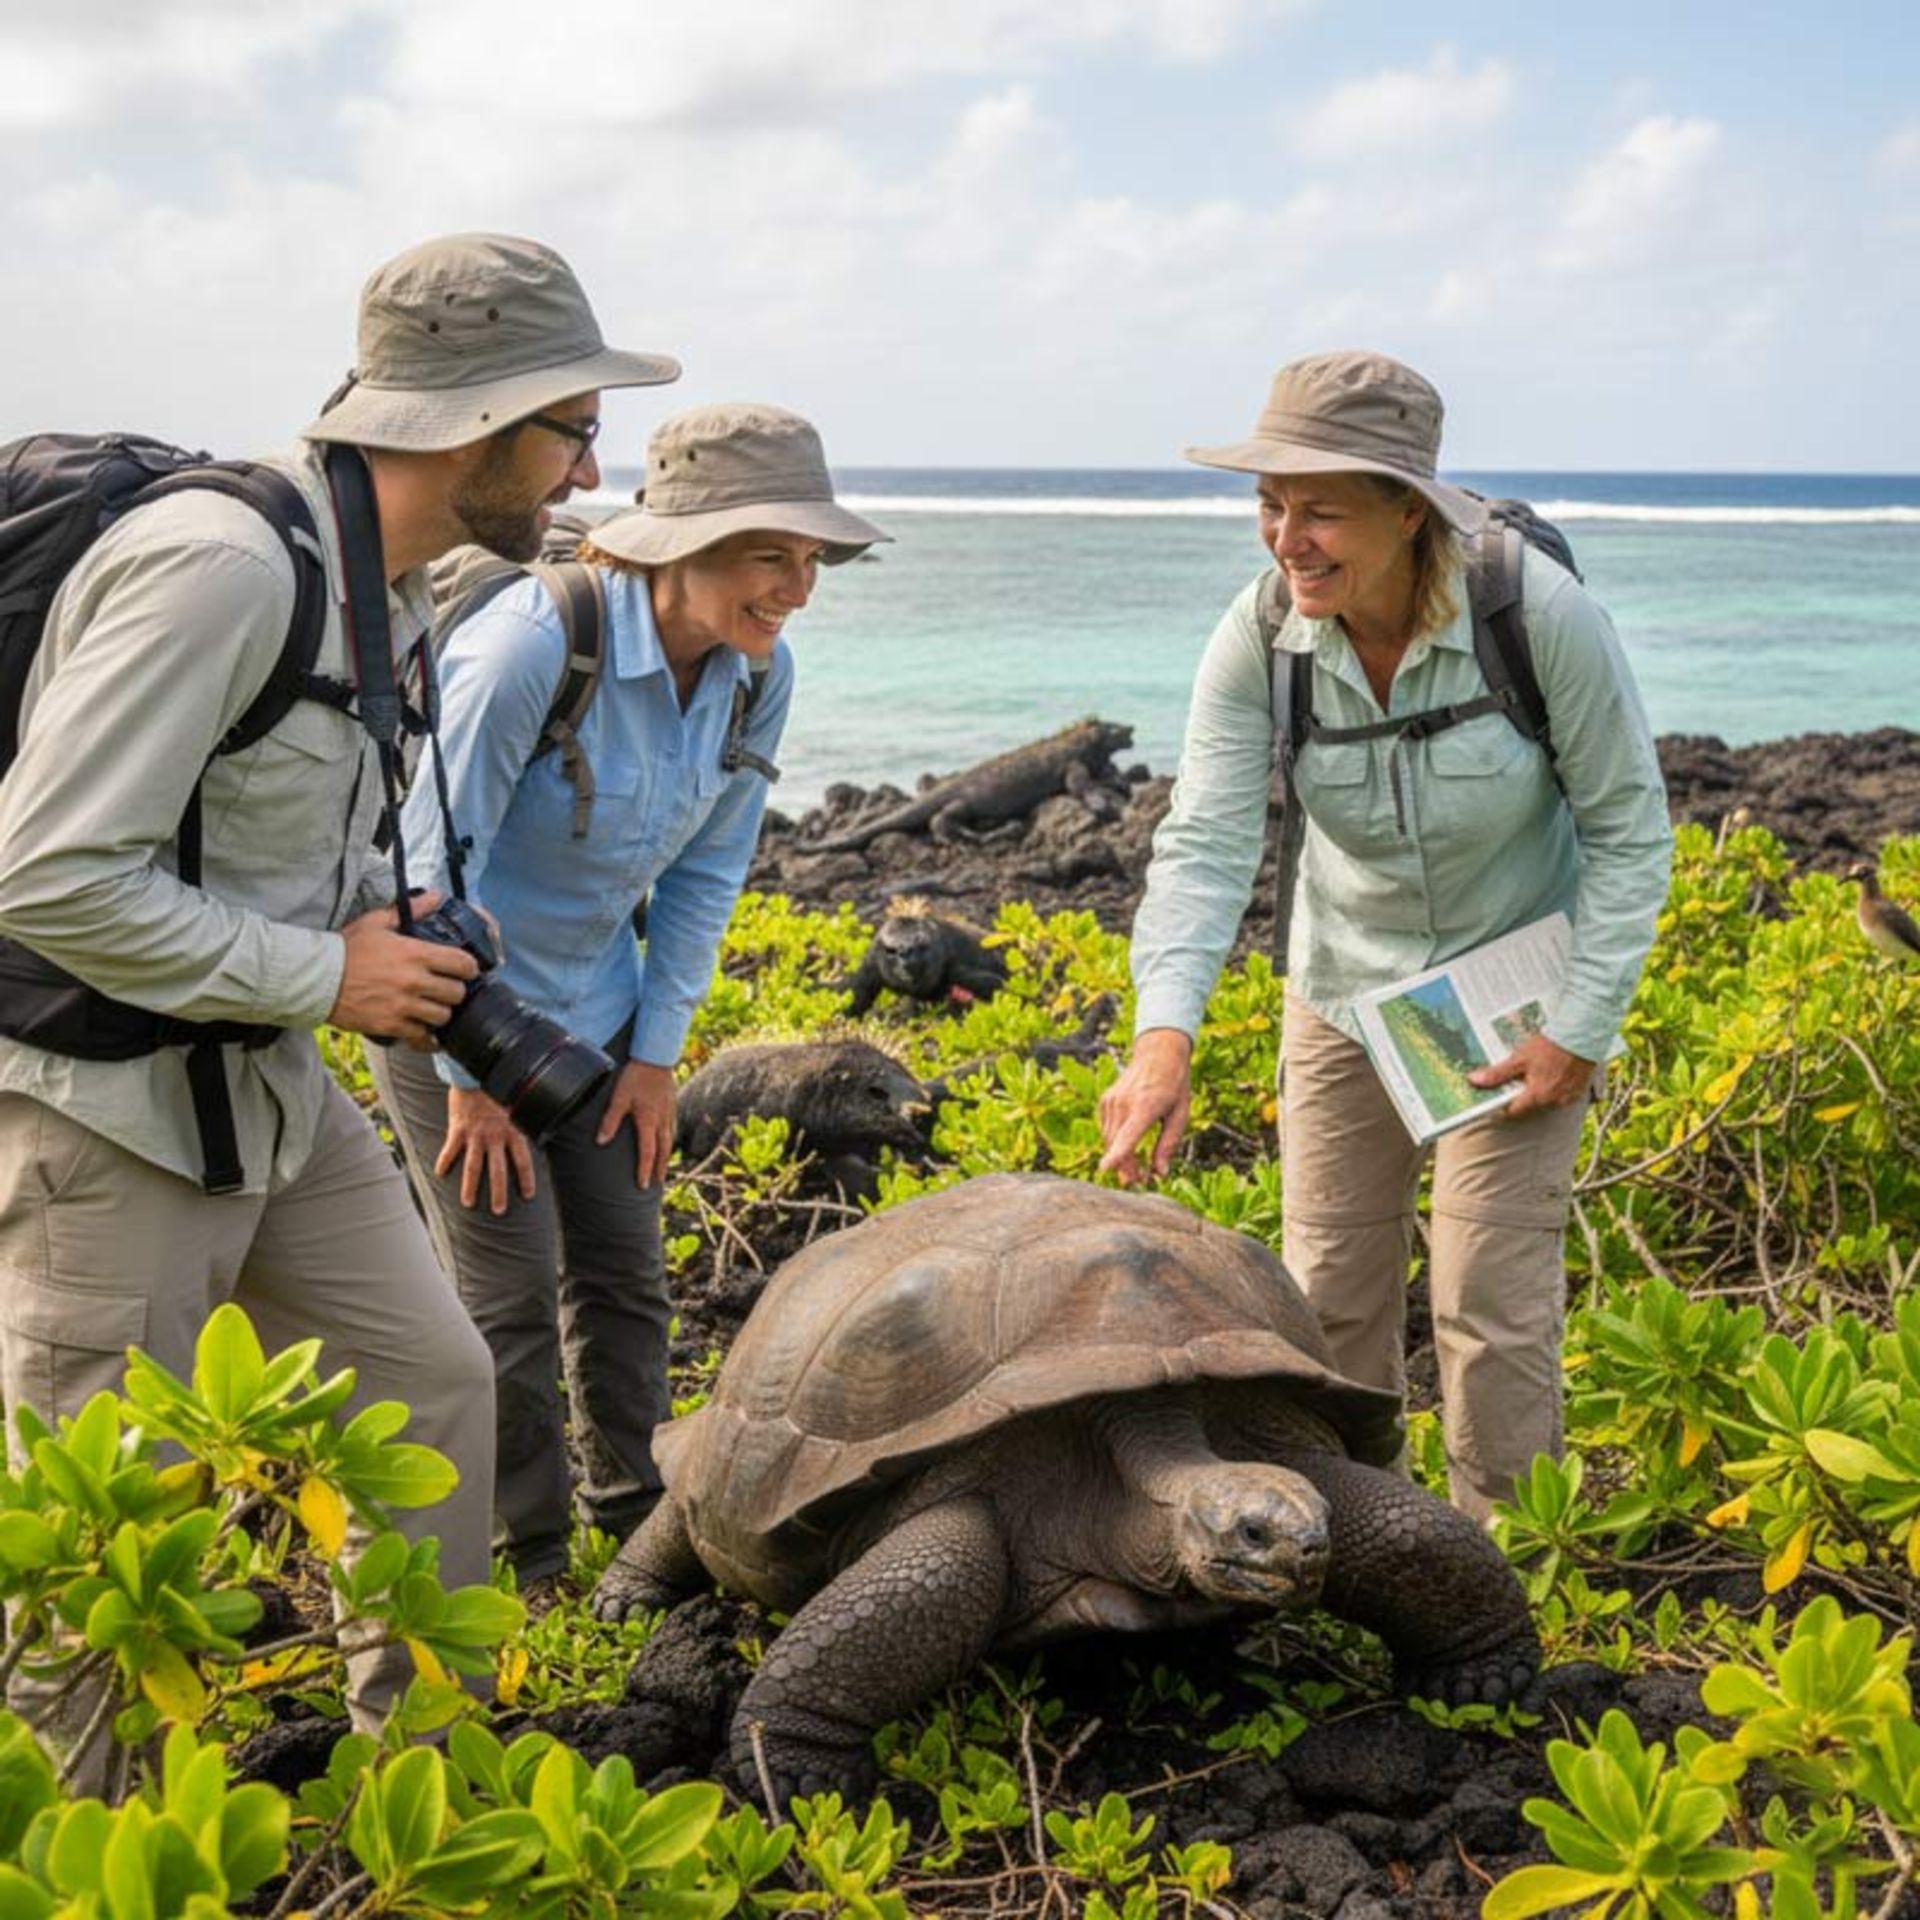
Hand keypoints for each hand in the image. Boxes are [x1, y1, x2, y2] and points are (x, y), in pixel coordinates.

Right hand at [331, 893, 477, 1046]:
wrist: (315, 979)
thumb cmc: (345, 949)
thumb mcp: (376, 922)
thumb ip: (410, 910)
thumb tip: (434, 896)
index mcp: (414, 954)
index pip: (462, 963)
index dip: (468, 967)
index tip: (465, 968)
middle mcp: (413, 981)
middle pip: (457, 993)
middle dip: (455, 991)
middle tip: (447, 989)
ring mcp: (403, 1006)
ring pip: (443, 1016)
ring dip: (441, 1013)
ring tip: (433, 1008)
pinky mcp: (390, 1026)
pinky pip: (422, 1038)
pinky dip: (427, 1037)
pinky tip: (425, 1032)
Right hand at [435, 1085, 536, 1212]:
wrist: (479, 1072)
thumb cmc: (500, 1087)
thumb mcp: (518, 1104)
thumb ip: (524, 1120)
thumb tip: (541, 1128)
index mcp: (513, 1131)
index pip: (522, 1161)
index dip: (526, 1179)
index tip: (527, 1195)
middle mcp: (495, 1136)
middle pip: (498, 1171)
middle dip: (498, 1193)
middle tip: (498, 1210)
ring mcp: (475, 1135)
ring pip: (473, 1167)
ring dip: (470, 1187)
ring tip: (468, 1203)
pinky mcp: (458, 1129)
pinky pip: (450, 1150)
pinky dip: (444, 1162)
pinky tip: (439, 1174)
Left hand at [597, 1060, 676, 1188]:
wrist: (655, 1057)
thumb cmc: (635, 1076)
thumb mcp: (619, 1098)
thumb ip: (610, 1120)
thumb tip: (601, 1142)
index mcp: (648, 1121)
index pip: (647, 1152)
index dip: (644, 1170)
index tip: (642, 1185)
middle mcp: (662, 1120)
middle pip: (663, 1150)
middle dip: (659, 1168)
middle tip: (656, 1183)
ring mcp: (669, 1112)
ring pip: (670, 1139)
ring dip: (666, 1156)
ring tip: (662, 1167)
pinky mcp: (672, 1104)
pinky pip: (673, 1127)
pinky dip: (669, 1139)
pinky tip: (667, 1139)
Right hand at [1097, 1028, 1194, 1186]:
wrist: (1158, 1053)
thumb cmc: (1174, 1084)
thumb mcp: (1180, 1115)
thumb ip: (1168, 1144)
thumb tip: (1160, 1172)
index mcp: (1146, 1106)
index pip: (1128, 1135)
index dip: (1117, 1154)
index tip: (1104, 1169)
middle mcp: (1124, 1103)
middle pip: (1117, 1145)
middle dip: (1126, 1167)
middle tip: (1139, 1181)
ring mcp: (1111, 1101)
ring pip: (1109, 1139)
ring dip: (1121, 1157)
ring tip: (1136, 1169)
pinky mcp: (1105, 1101)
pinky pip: (1107, 1129)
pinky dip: (1115, 1141)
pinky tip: (1129, 1144)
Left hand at [1468, 1033, 1595, 1118]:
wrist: (1580, 1037)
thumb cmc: (1550, 1047)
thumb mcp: (1518, 1059)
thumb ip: (1497, 1074)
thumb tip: (1474, 1081)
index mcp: (1537, 1096)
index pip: (1512, 1112)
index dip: (1501, 1107)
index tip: (1494, 1101)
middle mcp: (1553, 1102)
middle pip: (1529, 1107)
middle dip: (1520, 1097)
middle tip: (1516, 1080)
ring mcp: (1567, 1099)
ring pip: (1544, 1102)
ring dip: (1536, 1093)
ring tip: (1534, 1074)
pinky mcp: (1577, 1093)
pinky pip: (1559, 1097)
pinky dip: (1552, 1089)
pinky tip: (1549, 1075)